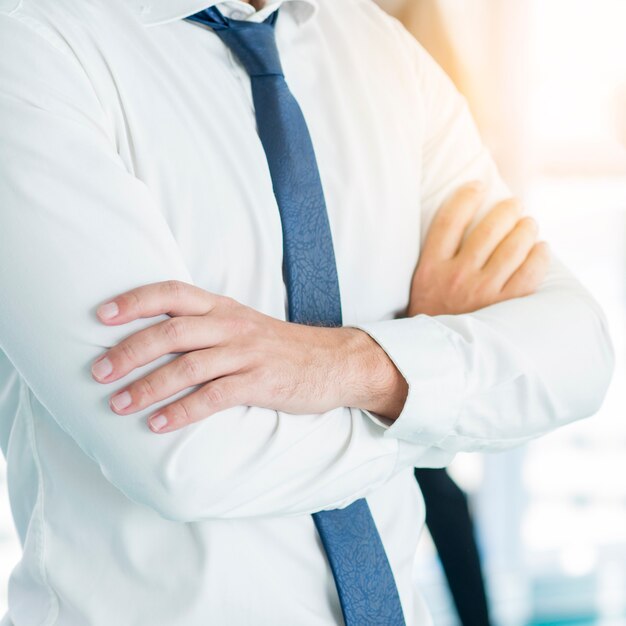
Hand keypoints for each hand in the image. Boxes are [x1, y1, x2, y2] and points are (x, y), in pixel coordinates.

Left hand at [91, 282, 407, 432]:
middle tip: (98, 371)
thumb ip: (206, 327)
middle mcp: (231, 325)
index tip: (101, 315)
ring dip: (148, 385)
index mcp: (224, 307)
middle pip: (172, 330)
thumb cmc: (280, 347)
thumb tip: (155, 342)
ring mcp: (247, 353)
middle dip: (130, 349)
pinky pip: (214, 396)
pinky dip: (182, 411)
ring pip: (188, 365)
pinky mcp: (261, 382)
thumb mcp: (243, 325)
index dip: (135, 300)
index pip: (172, 293)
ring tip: (118, 404)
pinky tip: (158, 425)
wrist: (334, 361)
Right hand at [408, 182, 549, 316]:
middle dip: (506, 209)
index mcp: (431, 268)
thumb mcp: (422, 282)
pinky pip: (530, 272)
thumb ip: (437, 255)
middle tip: (514, 203)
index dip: (465, 196)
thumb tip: (464, 218)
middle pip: (488, 228)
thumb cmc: (432, 313)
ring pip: (513, 247)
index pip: (450, 220)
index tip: (477, 185)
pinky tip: (541, 249)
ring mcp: (481, 293)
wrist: (437, 356)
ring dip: (526, 228)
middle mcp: (456, 277)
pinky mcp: (504, 308)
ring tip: (529, 223)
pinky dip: (540, 255)